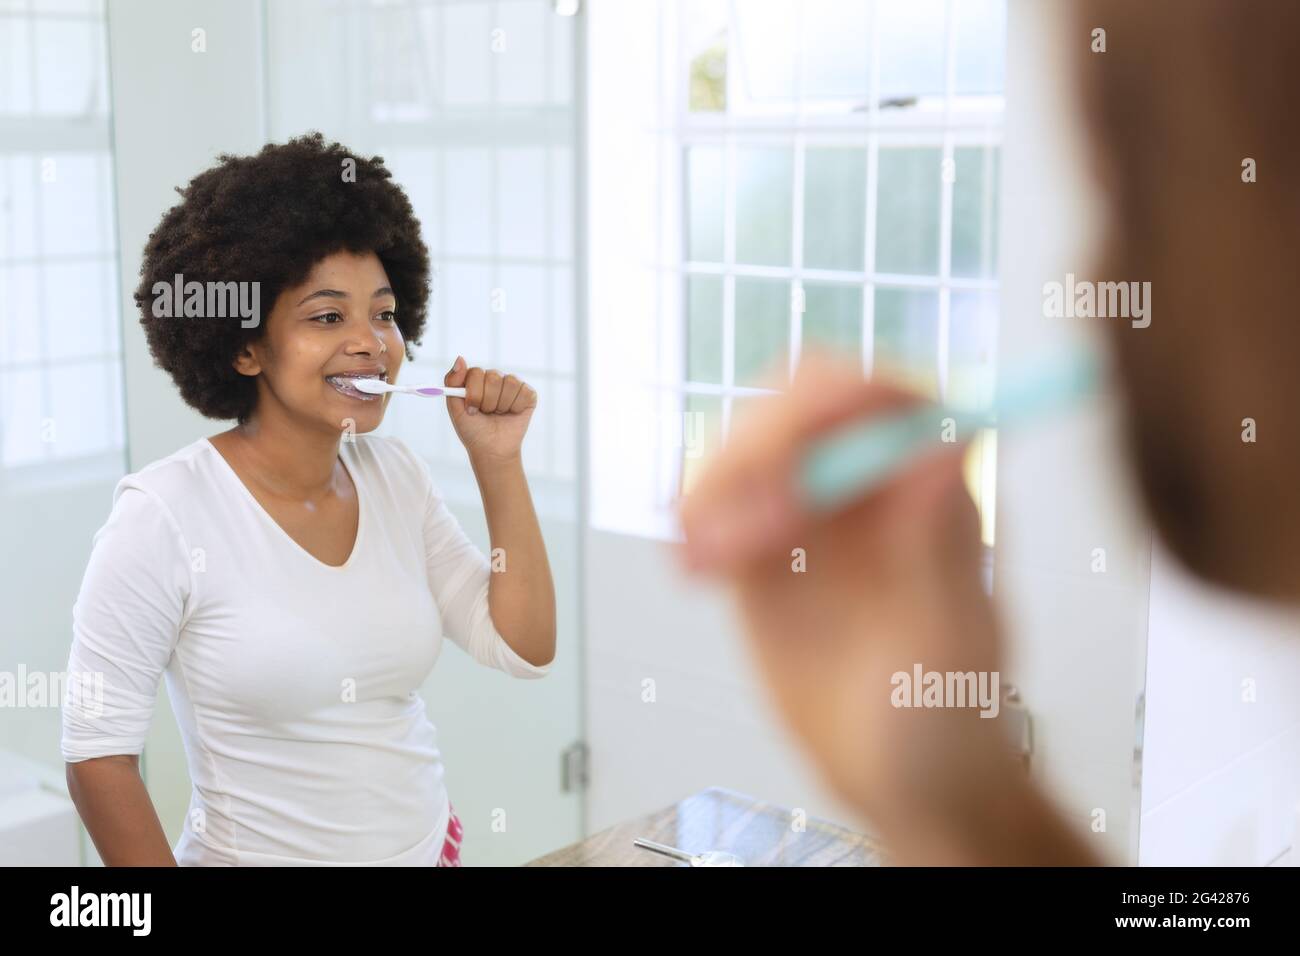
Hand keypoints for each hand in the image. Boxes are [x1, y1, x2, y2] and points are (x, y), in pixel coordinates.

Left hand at [443, 356, 537, 464]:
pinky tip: (512, 414)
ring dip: (502, 405)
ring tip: (498, 414)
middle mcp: (494, 379)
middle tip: (486, 414)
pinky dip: (516, 407)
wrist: (493, 450)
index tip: (472, 410)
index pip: (476, 372)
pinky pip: (524, 391)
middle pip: (494, 377)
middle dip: (488, 401)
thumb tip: (460, 357)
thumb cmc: (473, 430)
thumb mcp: (455, 408)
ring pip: (510, 383)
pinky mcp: (528, 394)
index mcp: (476, 379)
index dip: (474, 393)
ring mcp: (512, 385)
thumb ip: (452, 381)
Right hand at [676, 351, 1019, 848]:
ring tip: (702, 558)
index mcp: (932, 491)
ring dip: (712, 487)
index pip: (885, 400)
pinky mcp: (764, 548)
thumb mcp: (950, 646)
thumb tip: (942, 448)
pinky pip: (717, 506)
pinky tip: (692, 567)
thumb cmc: (950, 721)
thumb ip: (940, 551)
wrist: (902, 779)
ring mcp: (813, 514)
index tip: (793, 434)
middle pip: (800, 411)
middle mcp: (870, 487)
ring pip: (747, 452)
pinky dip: (694, 522)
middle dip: (757, 449)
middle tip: (739, 528)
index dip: (837, 397)